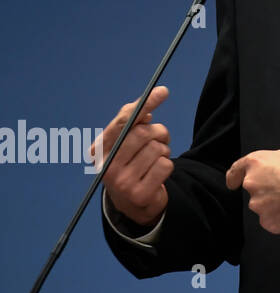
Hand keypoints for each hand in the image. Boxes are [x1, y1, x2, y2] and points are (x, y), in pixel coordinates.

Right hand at [95, 86, 171, 228]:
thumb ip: (133, 121)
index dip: (144, 105)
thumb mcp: (125, 141)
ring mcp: (121, 183)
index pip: (122, 122)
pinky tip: (157, 173)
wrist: (132, 201)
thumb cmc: (130, 162)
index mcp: (99, 150)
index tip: (162, 92)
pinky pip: (165, 165)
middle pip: (142, 133)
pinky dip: (167, 165)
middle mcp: (105, 167)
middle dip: (157, 132)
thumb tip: (149, 105)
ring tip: (155, 158)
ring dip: (163, 150)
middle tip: (159, 138)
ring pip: (156, 149)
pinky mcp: (139, 194)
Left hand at [226, 138, 279, 234]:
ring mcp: (262, 207)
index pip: (236, 171)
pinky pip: (275, 221)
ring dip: (277, 204)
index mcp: (258, 163)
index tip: (234, 182)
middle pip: (256, 190)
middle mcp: (254, 185)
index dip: (234, 177)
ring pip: (265, 207)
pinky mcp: (272, 224)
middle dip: (269, 190)